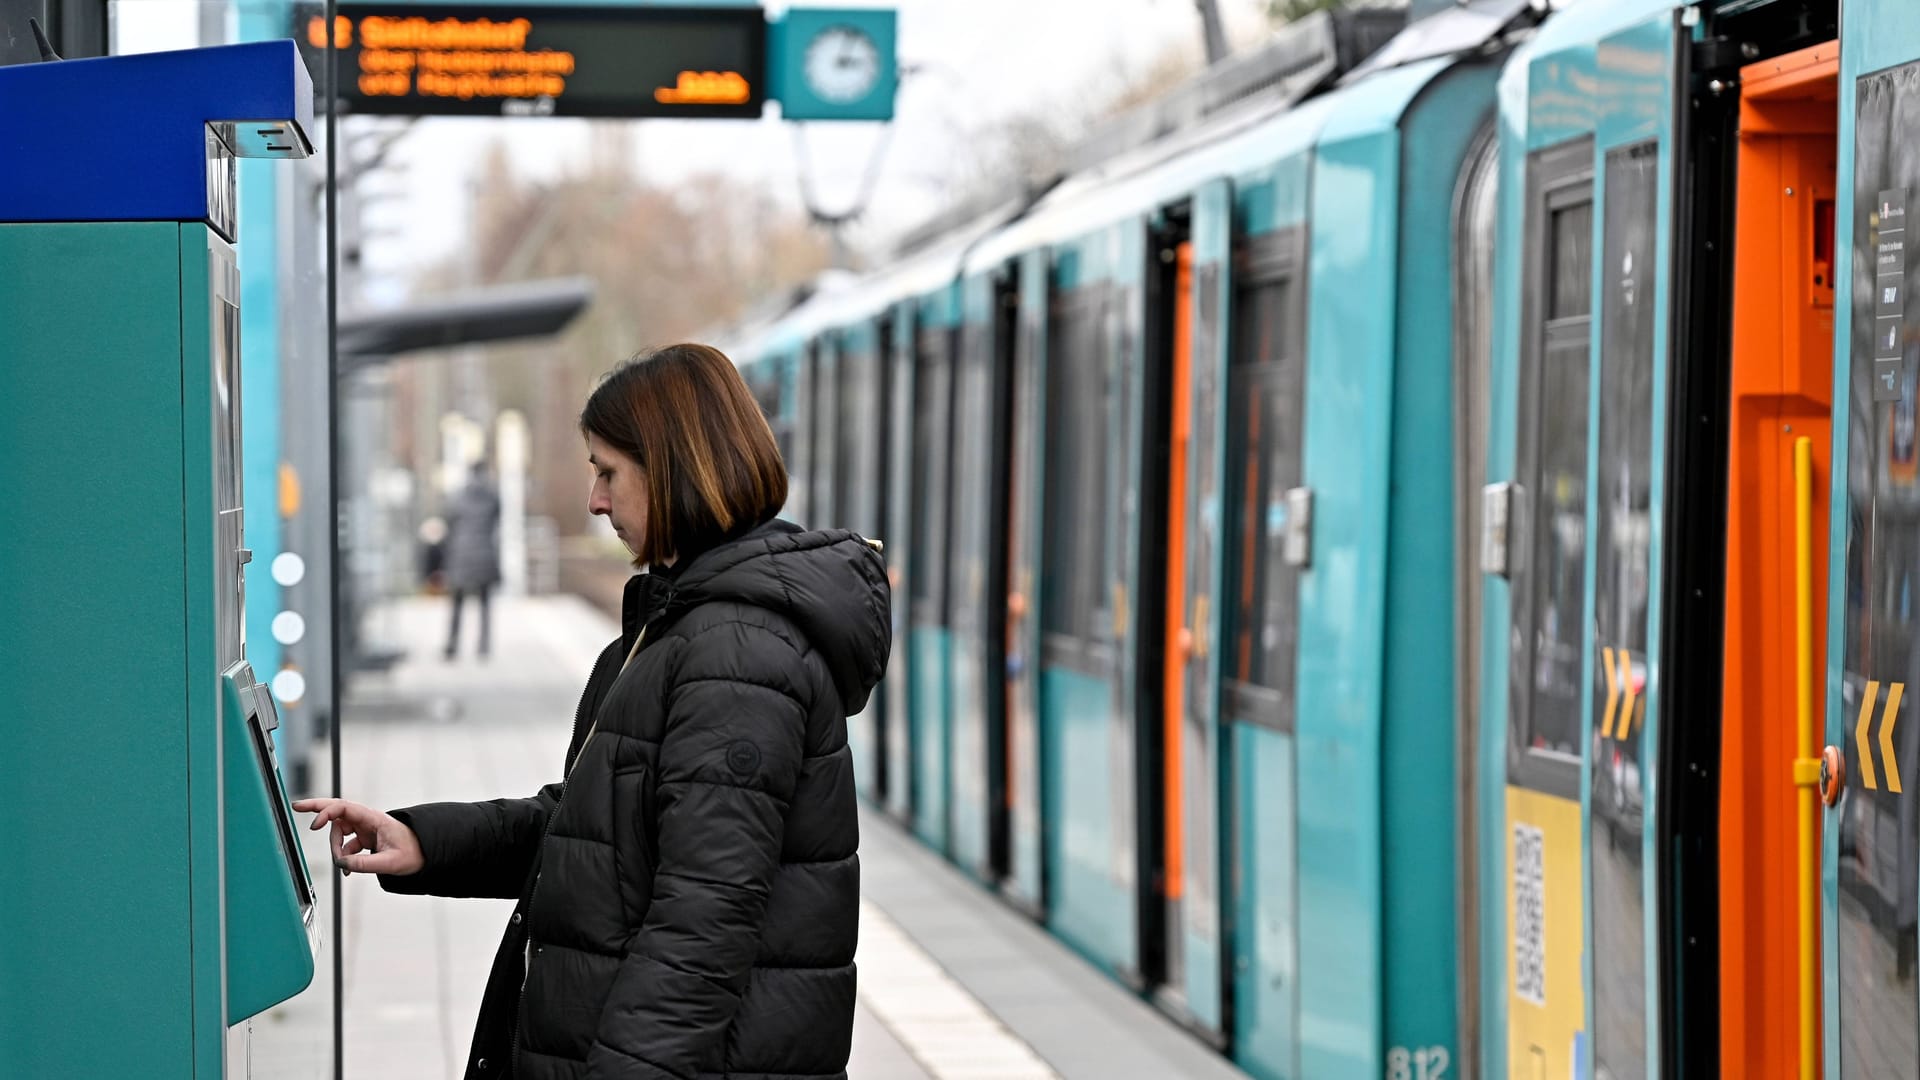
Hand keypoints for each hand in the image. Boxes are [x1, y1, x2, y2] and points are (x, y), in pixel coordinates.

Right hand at [292, 797, 424, 876]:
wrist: (424, 854)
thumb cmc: (412, 853)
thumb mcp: (390, 862)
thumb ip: (365, 864)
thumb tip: (341, 864)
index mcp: (374, 818)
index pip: (345, 808)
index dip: (326, 813)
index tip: (314, 826)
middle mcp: (367, 820)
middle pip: (337, 810)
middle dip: (317, 808)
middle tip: (296, 807)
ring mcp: (364, 829)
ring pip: (339, 832)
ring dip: (335, 848)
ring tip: (343, 864)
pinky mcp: (364, 839)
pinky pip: (345, 845)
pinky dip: (343, 856)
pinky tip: (347, 869)